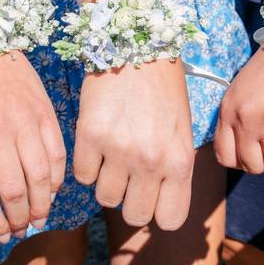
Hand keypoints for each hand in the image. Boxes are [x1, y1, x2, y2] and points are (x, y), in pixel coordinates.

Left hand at [0, 52, 65, 241]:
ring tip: (37, 219)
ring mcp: (24, 124)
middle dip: (19, 220)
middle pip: (14, 192)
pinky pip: (56, 155)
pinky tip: (50, 192)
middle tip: (20, 231)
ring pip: (39, 178)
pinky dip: (56, 179)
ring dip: (41, 206)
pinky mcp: (44, 115)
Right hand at [74, 59, 193, 230]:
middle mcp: (151, 161)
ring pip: (105, 198)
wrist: (137, 45)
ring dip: (106, 183)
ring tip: (112, 157)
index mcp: (179, 161)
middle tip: (128, 178)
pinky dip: (87, 165)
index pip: (169, 219)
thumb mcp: (181, 132)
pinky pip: (83, 175)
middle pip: (135, 216)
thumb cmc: (163, 89)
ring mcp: (119, 149)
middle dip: (130, 201)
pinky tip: (97, 144)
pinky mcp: (89, 135)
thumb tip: (155, 201)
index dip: (158, 211)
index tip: (151, 197)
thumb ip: (171, 168)